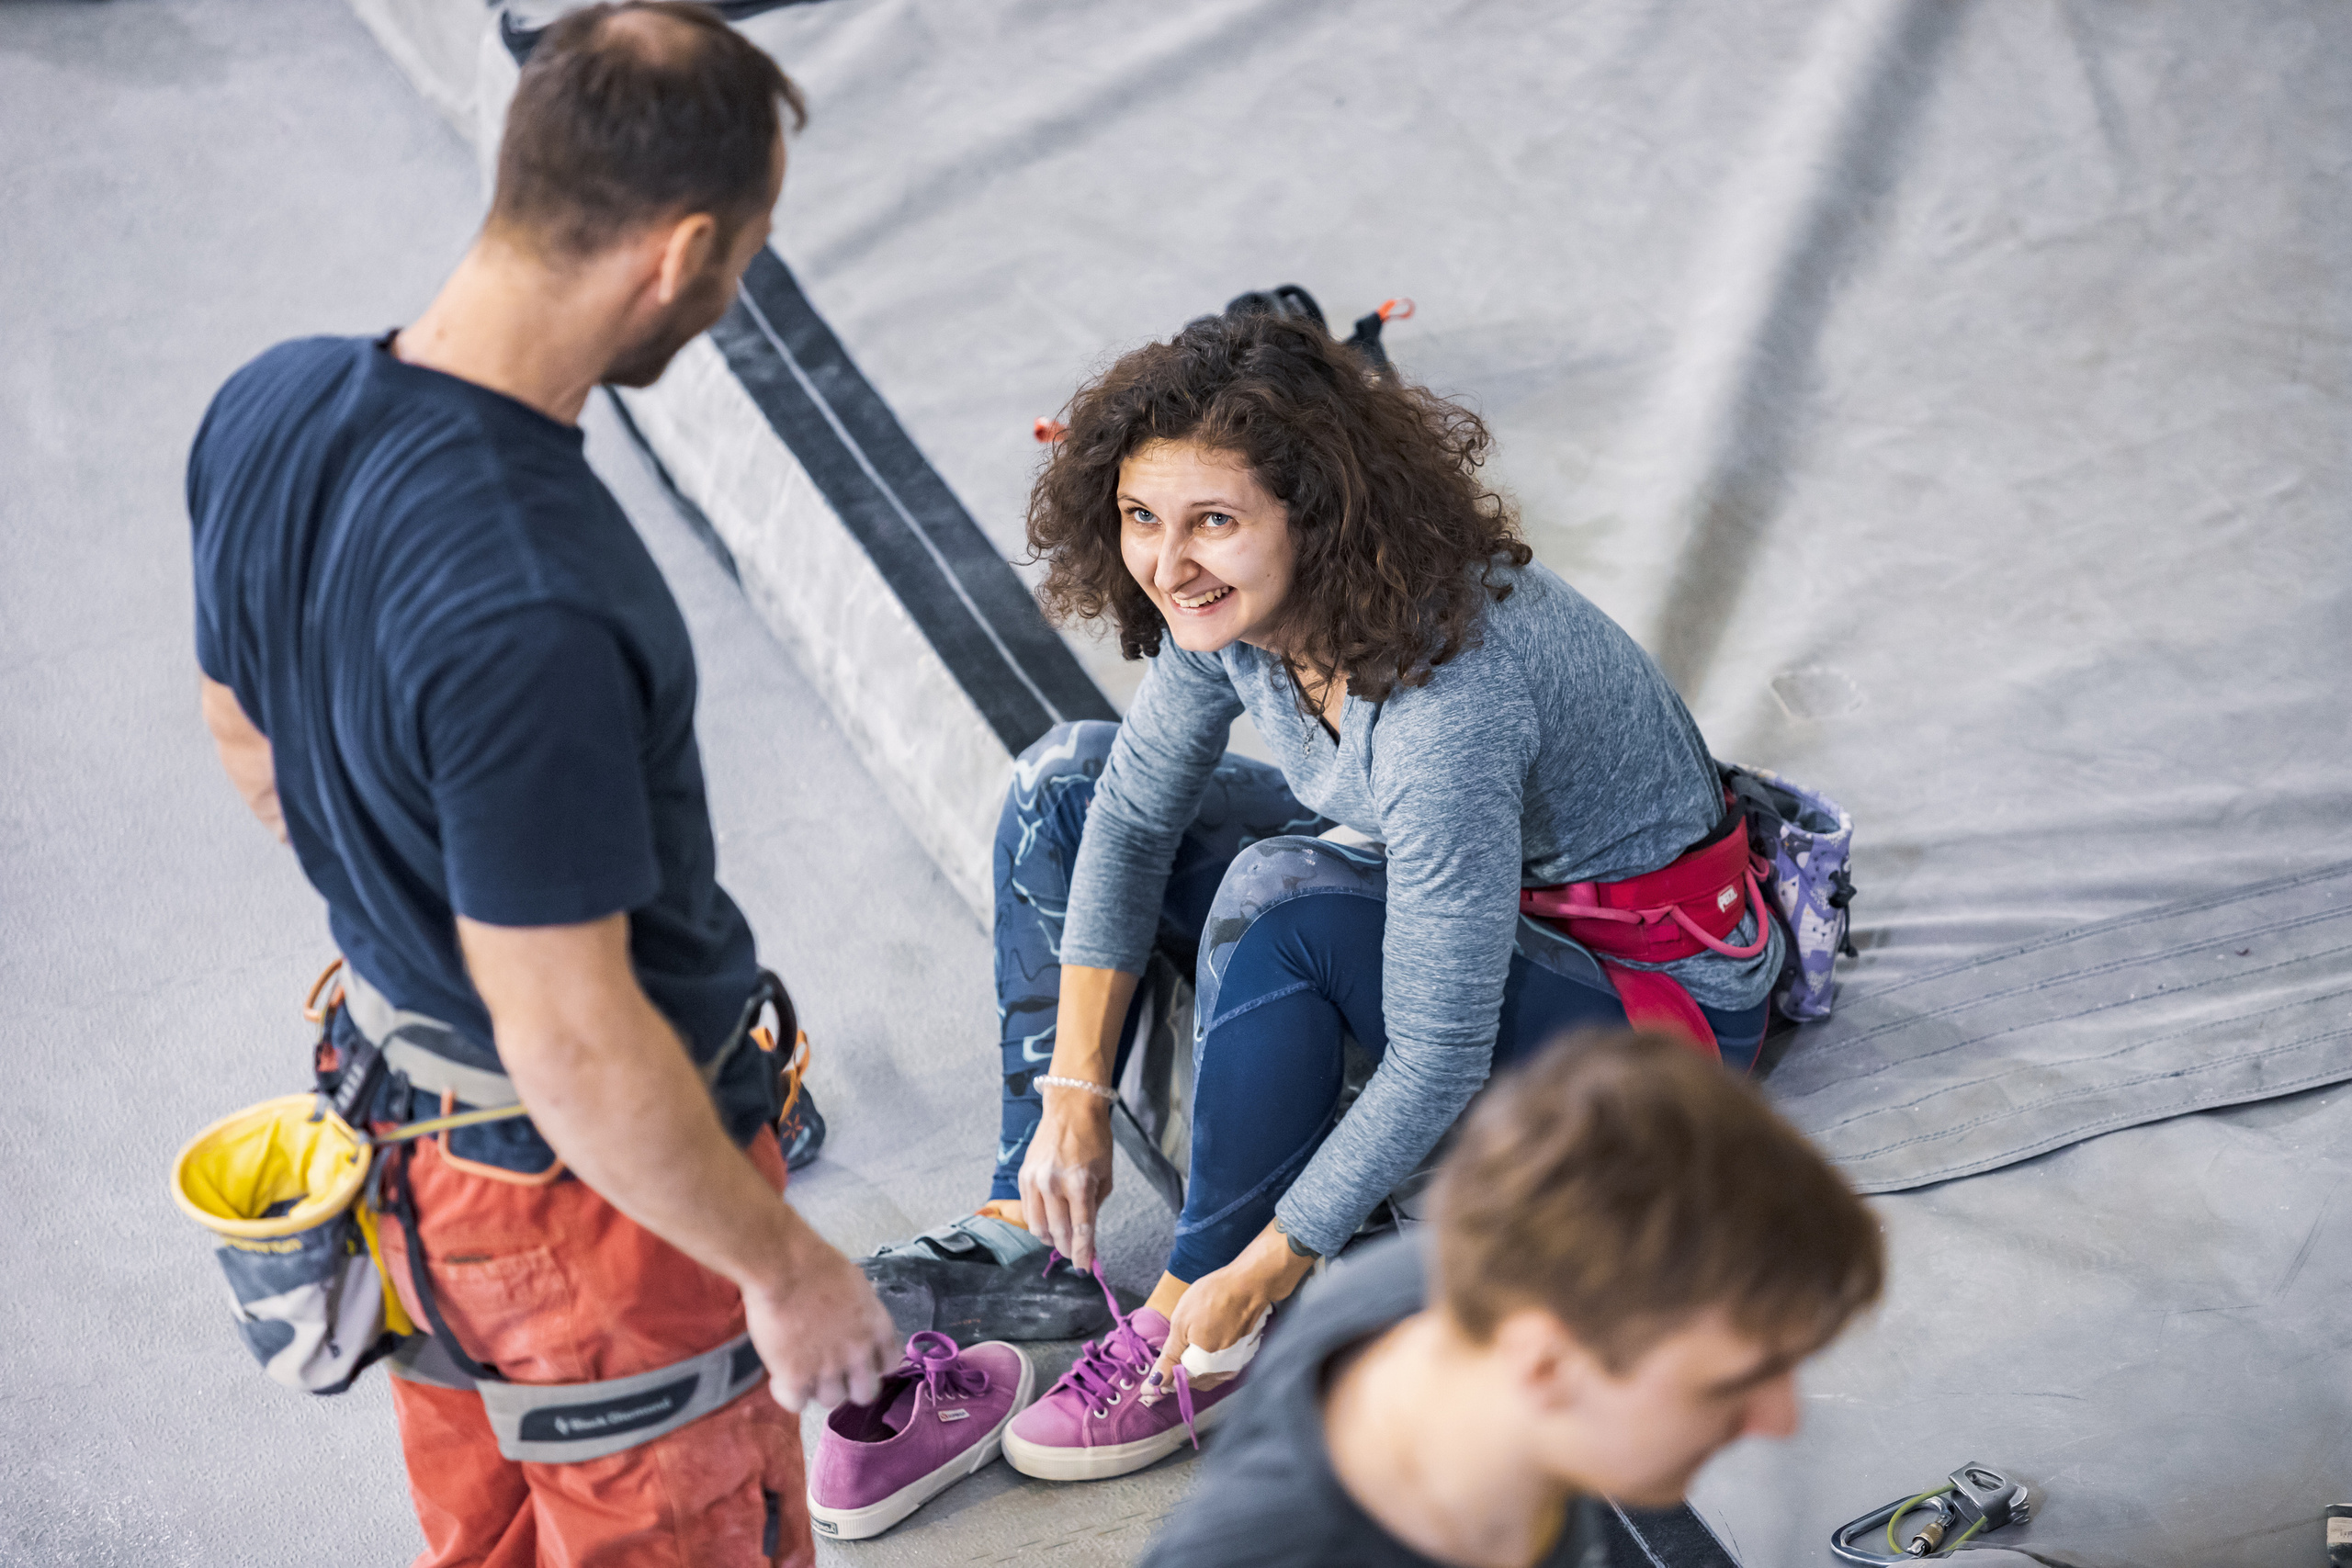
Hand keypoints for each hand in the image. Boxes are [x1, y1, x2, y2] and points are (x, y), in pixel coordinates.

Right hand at [745, 1221, 897, 1412]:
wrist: (785, 1266)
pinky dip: (789, 1393)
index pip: (890, 1364)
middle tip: (831, 1372)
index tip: (860, 1360)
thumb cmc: (817, 1264)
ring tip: (802, 1370)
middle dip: (849, 1385)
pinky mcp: (795, 1377)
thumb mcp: (856, 1285)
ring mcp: (828, 1368)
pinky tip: (782, 1377)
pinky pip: (797, 1404)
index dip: (873, 1365)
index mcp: (877, 1328)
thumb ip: (861, 1314)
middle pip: (864, 1393)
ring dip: (818, 1388)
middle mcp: (858, 1353)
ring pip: (831, 1400)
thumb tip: (855, 1323)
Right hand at [1018, 1089, 1114, 1267]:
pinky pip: (1028, 1212)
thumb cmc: (1095, 1140)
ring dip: (1051, 1239)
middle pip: (1058, 1232)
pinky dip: (1038, 1223)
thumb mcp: (1105, 1175)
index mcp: (1079, 1182)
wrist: (1070, 1108)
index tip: (1086, 1268)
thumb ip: (1095, 1207)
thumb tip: (1087, 1235)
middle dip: (1068, 1249)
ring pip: (1038, 1227)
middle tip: (1076, 1256)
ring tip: (1062, 1240)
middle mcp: (1053, 1183)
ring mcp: (1034, 1180)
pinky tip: (1049, 1223)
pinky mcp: (1023, 1177)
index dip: (1084, 1252)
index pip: (1081, 1228)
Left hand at [1146, 1224, 1315, 1398]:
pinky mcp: (1242, 1357)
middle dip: (1174, 1380)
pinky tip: (1200, 1353)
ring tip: (1178, 1362)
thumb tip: (1155, 1383)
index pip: (1175, 1383)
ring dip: (1191, 1374)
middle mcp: (1221, 1373)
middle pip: (1191, 1383)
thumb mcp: (1181, 1324)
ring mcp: (1234, 1366)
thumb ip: (1169, 1358)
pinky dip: (1206, 1366)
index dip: (1159, 1384)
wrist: (1249, 1284)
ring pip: (1206, 1378)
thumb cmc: (1213, 1297)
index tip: (1145, 1391)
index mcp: (1203, 1366)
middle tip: (1159, 1374)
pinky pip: (1218, 1370)